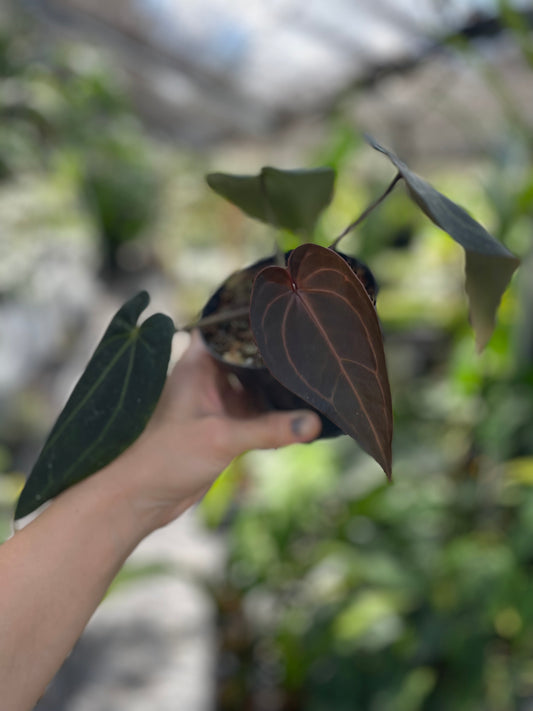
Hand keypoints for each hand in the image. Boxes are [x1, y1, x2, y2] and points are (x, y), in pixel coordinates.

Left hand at [116, 330, 321, 528]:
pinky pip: (254, 412)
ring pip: (253, 385)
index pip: (222, 325)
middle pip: (245, 354)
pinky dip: (274, 412)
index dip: (247, 314)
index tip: (281, 306)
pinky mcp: (223, 427)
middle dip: (272, 352)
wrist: (142, 498)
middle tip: (309, 341)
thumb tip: (313, 423)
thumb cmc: (165, 457)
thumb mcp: (221, 438)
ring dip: (276, 384)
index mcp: (196, 365)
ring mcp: (216, 404)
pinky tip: (300, 412)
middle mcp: (206, 379)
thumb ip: (269, 429)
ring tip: (312, 372)